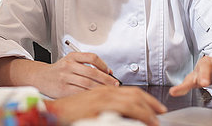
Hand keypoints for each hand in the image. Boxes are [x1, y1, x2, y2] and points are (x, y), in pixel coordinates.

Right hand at [38, 52, 119, 97]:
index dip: (103, 65)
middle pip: (92, 72)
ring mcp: (65, 77)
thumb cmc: (59, 70)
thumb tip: (105, 72)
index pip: (92, 57)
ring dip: (100, 88)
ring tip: (108, 90)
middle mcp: (68, 65)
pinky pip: (80, 92)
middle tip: (114, 83)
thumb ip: (85, 64)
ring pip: (87, 83)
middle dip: (106, 79)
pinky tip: (95, 95)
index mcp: (72, 56)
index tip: (109, 71)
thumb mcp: (70, 60)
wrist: (41, 77)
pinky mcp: (63, 89)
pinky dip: (90, 94)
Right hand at [47, 86, 166, 125]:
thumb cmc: (68, 110)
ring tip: (153, 121)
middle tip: (161, 113)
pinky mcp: (95, 110)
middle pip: (133, 94)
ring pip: (130, 102)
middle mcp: (102, 92)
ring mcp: (99, 100)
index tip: (157, 108)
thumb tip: (122, 113)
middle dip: (150, 104)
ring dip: (145, 112)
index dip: (146, 99)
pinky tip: (138, 122)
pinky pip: (120, 111)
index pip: (130, 91)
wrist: (50, 111)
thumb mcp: (89, 103)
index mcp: (102, 90)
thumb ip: (105, 104)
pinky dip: (133, 115)